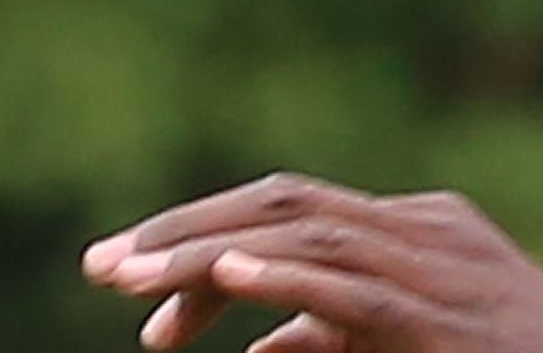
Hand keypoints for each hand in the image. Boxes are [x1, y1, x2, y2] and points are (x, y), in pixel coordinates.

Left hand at [81, 172, 542, 352]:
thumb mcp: (410, 344)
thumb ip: (336, 335)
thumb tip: (262, 348)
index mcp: (421, 226)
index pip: (290, 211)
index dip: (201, 239)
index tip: (130, 289)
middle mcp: (428, 229)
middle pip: (285, 204)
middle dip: (183, 232)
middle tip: (97, 267)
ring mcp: (442, 268)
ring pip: (307, 235)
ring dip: (205, 257)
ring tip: (129, 281)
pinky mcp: (445, 321)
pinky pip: (354, 291)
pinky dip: (284, 281)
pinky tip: (223, 281)